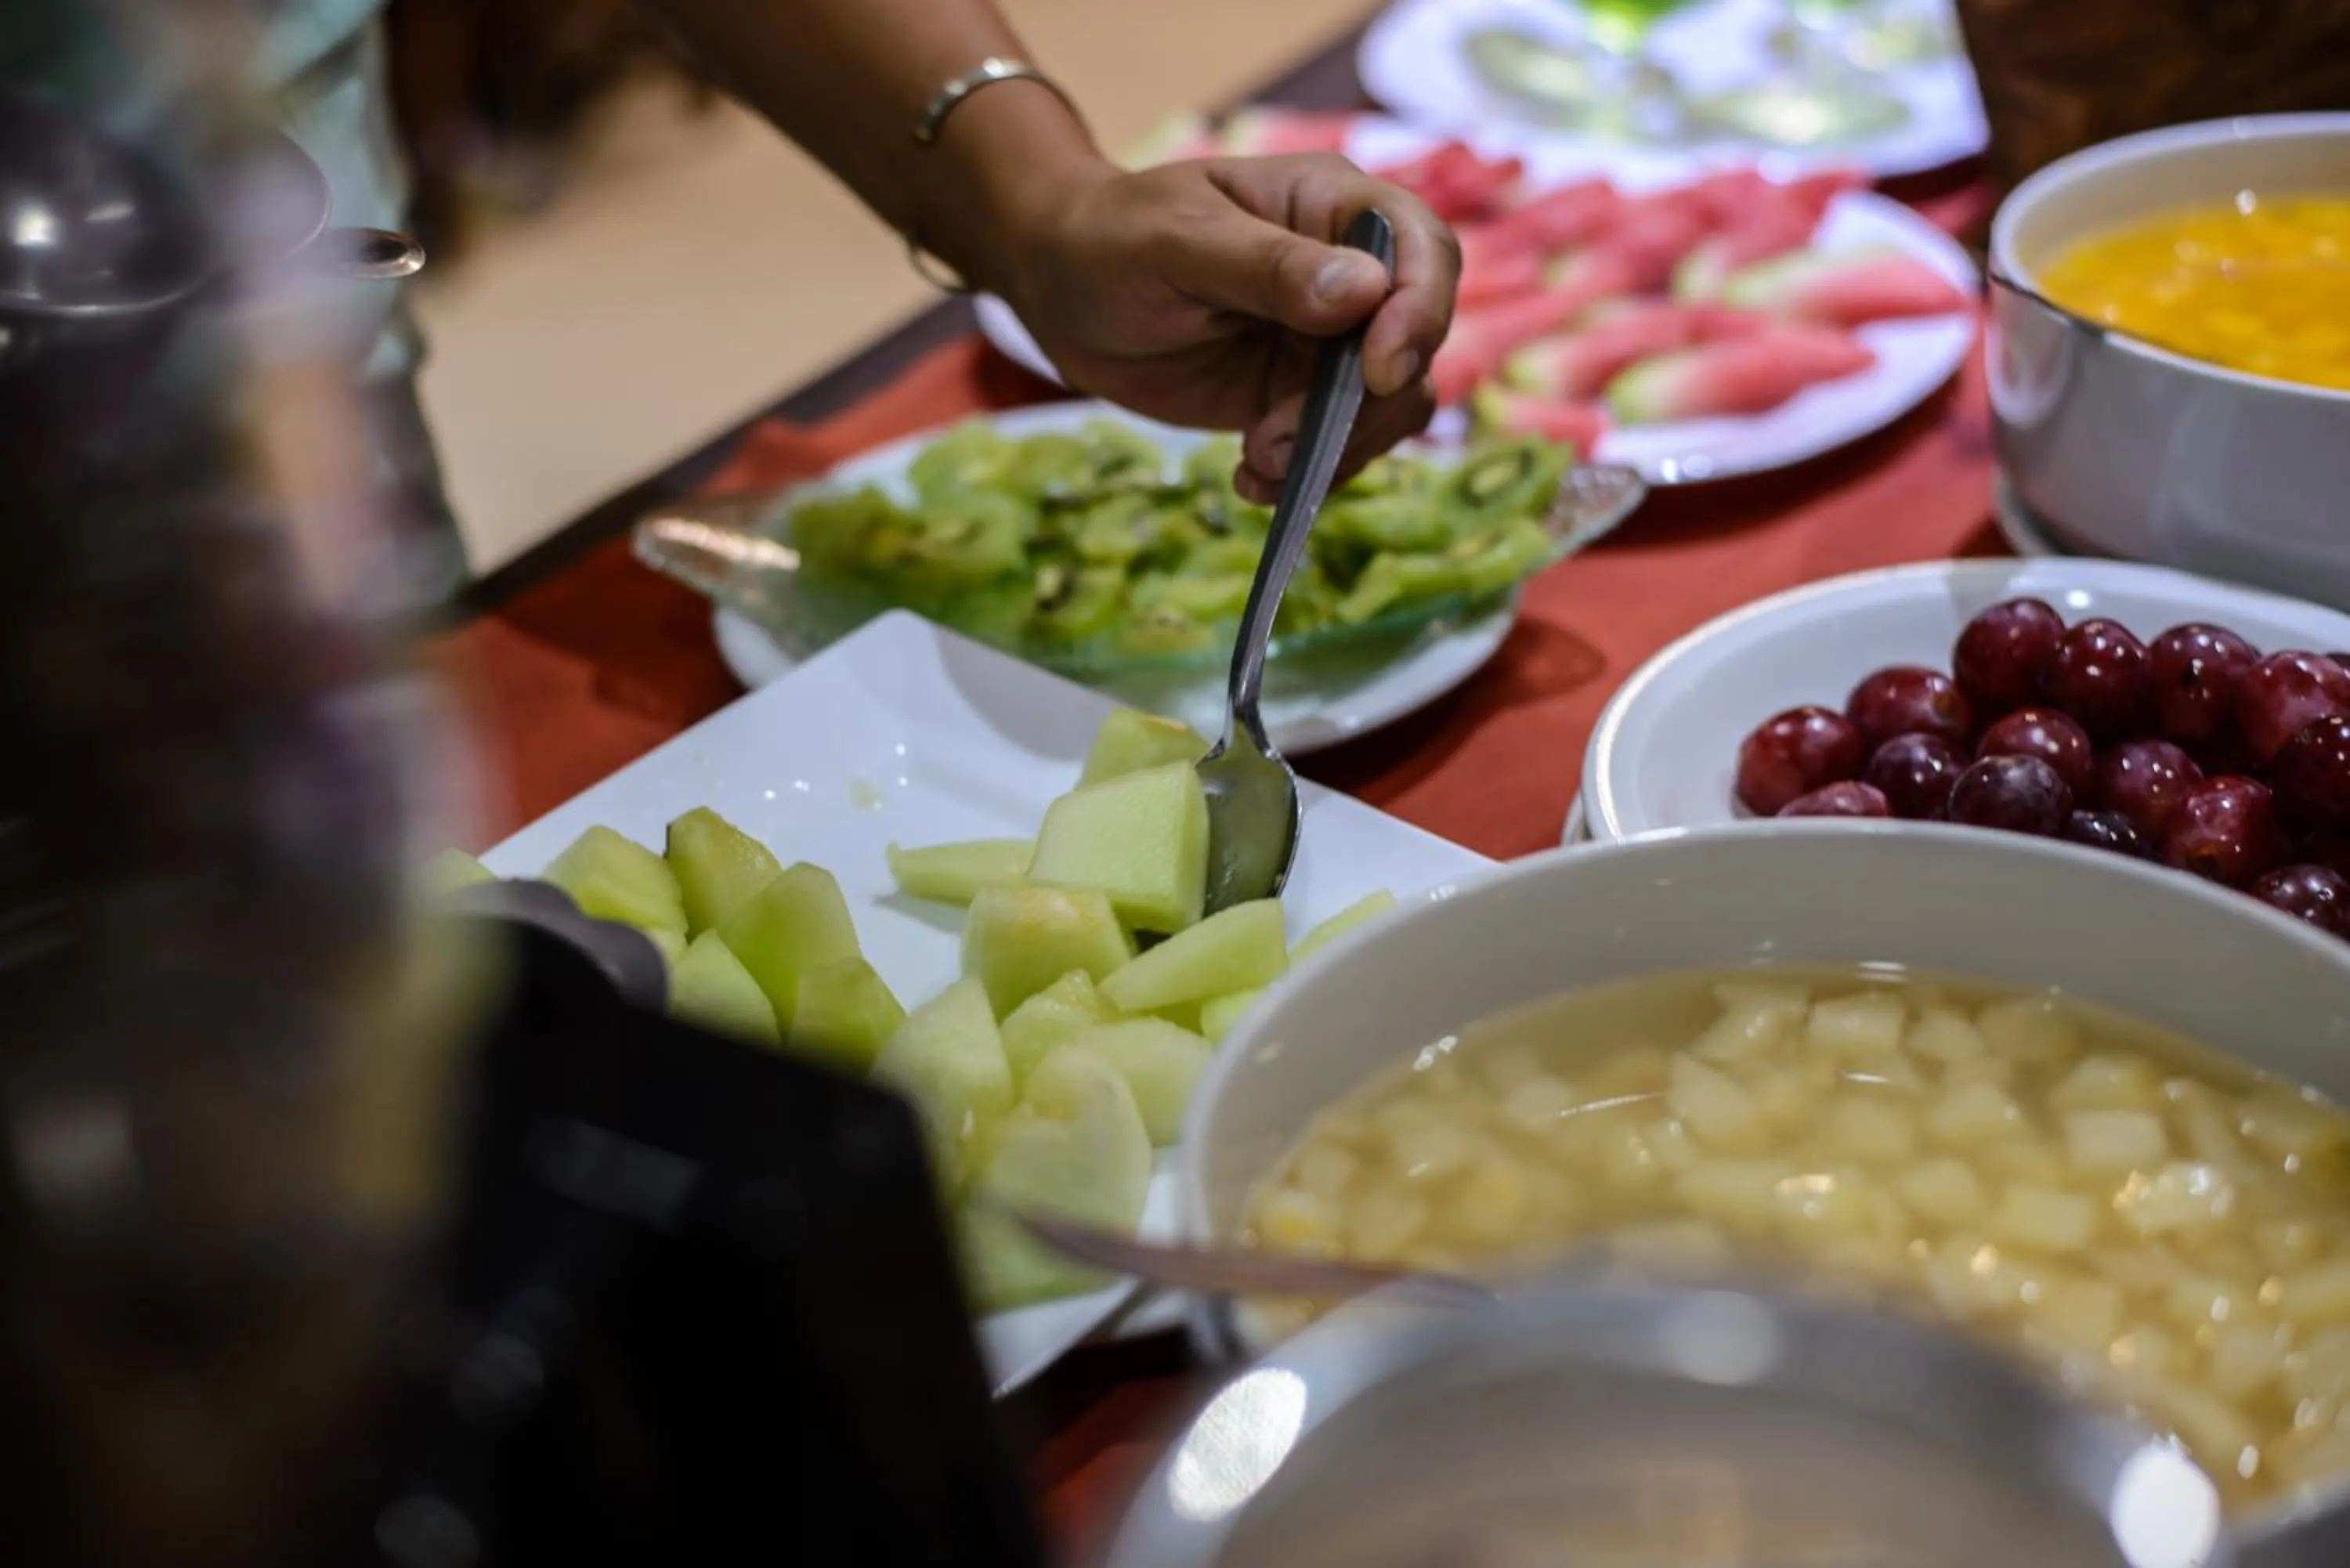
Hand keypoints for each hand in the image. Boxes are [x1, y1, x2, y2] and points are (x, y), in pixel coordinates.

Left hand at [999, 154, 1458, 502]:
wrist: (1061, 292)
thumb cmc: (1113, 240)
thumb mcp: (1177, 242)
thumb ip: (1267, 265)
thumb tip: (1364, 291)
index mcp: (1331, 206)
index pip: (1422, 249)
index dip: (1419, 311)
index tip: (1379, 370)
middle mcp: (1350, 274)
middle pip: (1416, 341)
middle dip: (1364, 405)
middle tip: (1277, 437)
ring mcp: (1329, 341)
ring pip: (1389, 405)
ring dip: (1336, 448)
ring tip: (1254, 462)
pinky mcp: (1300, 397)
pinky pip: (1339, 443)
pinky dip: (1306, 474)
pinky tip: (1249, 481)